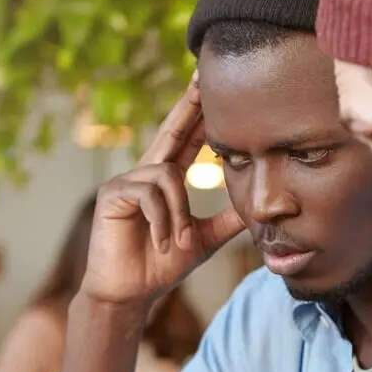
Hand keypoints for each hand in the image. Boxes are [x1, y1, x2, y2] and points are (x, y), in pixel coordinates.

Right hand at [80, 77, 245, 307]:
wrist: (130, 294)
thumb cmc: (160, 266)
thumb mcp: (203, 238)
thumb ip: (227, 218)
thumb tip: (259, 203)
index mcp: (164, 180)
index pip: (186, 139)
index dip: (199, 113)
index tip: (212, 87)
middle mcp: (144, 174)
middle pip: (171, 130)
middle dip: (189, 105)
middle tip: (204, 77)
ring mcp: (125, 182)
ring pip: (168, 177)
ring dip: (178, 214)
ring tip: (177, 242)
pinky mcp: (111, 195)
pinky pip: (149, 194)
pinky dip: (162, 220)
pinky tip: (161, 242)